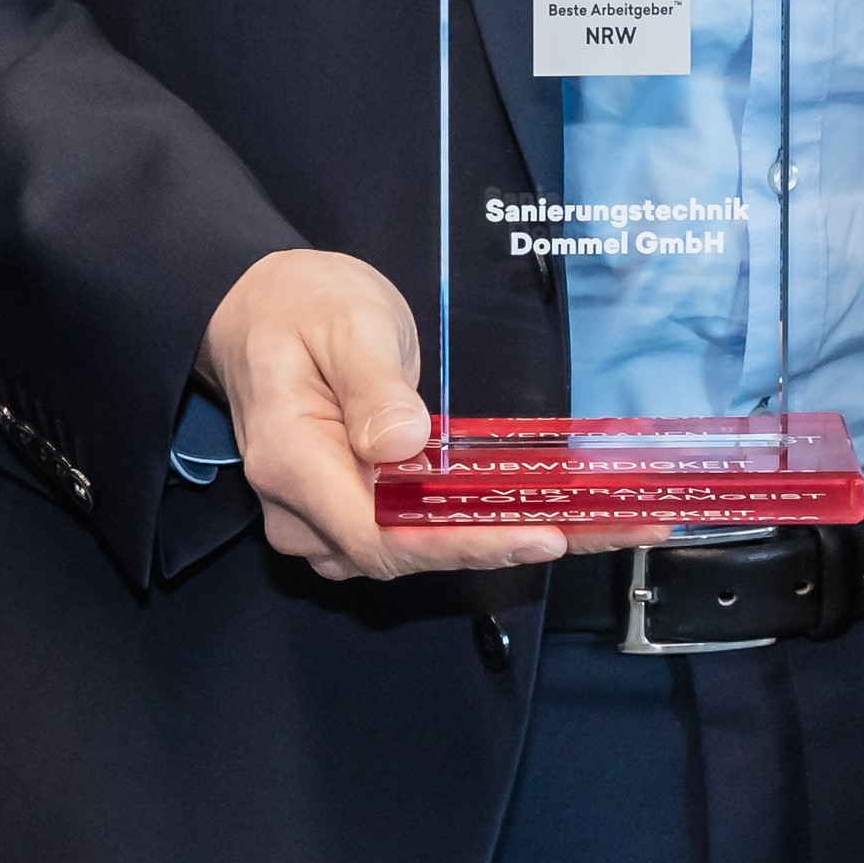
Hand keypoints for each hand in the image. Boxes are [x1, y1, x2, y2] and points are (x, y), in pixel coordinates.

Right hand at [199, 247, 577, 582]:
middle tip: (603, 529)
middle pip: (405, 554)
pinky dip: (473, 527)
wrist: (260, 309)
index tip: (537, 536)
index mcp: (292, 462)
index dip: (461, 544)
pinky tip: (540, 515)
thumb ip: (371, 385)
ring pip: (413, 551)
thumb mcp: (346, 323)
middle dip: (501, 545)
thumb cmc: (302, 307)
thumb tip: (400, 444)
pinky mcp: (349, 511)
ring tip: (592, 523)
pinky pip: (411, 532)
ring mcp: (321, 518)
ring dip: (496, 540)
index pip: (381, 534)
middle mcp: (301, 509)